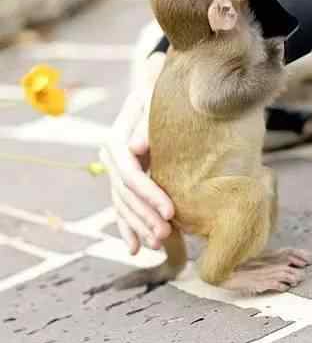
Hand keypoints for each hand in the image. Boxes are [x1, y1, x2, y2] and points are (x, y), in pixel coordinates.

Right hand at [100, 51, 173, 254]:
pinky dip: (128, 228)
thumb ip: (147, 123)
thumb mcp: (157, 102)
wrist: (159, 94)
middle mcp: (110, 155)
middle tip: (167, 234)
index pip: (129, 173)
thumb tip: (134, 148)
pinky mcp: (123, 179)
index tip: (170, 211)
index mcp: (116, 138)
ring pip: (122, 204)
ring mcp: (115, 168)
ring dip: (138, 226)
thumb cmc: (163, 95)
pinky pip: (121, 207)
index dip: (148, 194)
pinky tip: (135, 249)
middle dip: (145, 216)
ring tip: (158, 244)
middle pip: (125, 193)